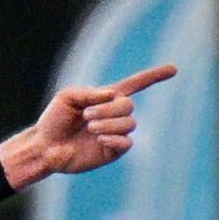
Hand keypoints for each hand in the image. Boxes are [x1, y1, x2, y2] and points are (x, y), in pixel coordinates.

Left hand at [0, 64, 175, 187]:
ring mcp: (115, 133)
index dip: (153, 76)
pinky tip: (100, 139)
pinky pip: (127, 142)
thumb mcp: (66, 97)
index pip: (134, 85)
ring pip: (129, 123)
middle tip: (86, 115)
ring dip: (109, 123)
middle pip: (128, 106)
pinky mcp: (113, 150)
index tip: (173, 68)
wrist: (44, 147)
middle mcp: (114, 115)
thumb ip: (89, 92)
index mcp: (105, 99)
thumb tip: (112, 95)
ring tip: (89, 127)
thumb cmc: (53, 120)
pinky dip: (114, 138)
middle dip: (108, 109)